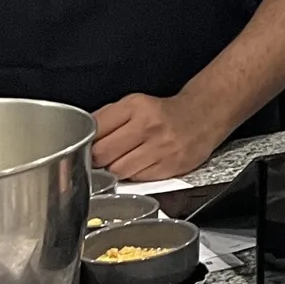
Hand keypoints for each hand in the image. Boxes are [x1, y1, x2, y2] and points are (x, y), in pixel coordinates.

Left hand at [92, 92, 223, 181]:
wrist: (205, 115)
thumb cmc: (165, 111)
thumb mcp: (134, 103)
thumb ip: (106, 119)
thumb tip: (80, 139)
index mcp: (136, 106)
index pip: (94, 131)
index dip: (86, 142)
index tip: (86, 146)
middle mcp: (150, 126)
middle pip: (102, 155)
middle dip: (97, 159)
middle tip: (102, 157)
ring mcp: (162, 148)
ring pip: (118, 171)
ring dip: (115, 170)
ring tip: (124, 160)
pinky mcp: (171, 166)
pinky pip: (138, 180)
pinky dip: (134, 175)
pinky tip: (141, 164)